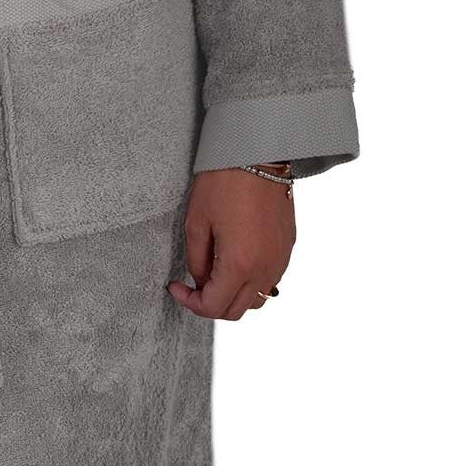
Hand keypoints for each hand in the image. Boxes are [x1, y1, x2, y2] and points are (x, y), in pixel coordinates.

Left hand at [167, 168, 294, 320]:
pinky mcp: (288, 247)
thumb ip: (197, 260)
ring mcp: (281, 259)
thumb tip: (201, 280)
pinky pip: (270, 279)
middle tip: (192, 286)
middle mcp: (266, 268)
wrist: (257, 154)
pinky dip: (250, 281)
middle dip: (211, 304)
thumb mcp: (196, 222)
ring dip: (233, 295)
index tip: (177, 287)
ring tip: (214, 274)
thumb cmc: (224, 182)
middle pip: (237, 311)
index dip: (190, 302)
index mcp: (240, 264)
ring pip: (256, 299)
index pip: (214, 307)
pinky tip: (234, 262)